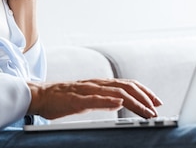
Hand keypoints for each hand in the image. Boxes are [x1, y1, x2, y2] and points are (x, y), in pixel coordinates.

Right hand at [27, 78, 162, 119]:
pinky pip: (94, 99)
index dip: (143, 91)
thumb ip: (102, 100)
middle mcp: (95, 84)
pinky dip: (108, 100)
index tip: (156, 102)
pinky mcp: (75, 99)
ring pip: (114, 92)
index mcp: (98, 84)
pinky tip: (119, 104)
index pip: (126, 85)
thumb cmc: (62, 99)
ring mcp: (86, 90)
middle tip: (156, 109)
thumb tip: (120, 104)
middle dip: (143, 97)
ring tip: (145, 110)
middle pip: (125, 87)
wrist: (39, 96)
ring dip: (133, 101)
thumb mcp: (87, 100)